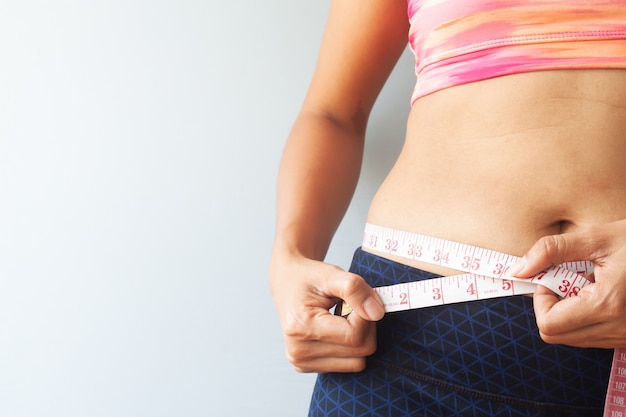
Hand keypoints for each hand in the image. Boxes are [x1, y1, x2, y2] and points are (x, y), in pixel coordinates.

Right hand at [269, 251, 384, 372]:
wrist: (286, 282)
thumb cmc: (307, 277)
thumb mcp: (331, 274)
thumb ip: (355, 289)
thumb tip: (377, 313)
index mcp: (301, 327)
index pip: (355, 335)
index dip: (366, 316)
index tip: (357, 299)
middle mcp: (298, 352)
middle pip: (360, 351)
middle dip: (364, 326)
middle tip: (349, 306)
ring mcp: (302, 363)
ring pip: (357, 362)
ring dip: (358, 338)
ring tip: (340, 317)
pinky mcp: (307, 367)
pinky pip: (348, 365)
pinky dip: (349, 346)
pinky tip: (334, 329)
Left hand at [509, 220, 625, 347]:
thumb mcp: (596, 237)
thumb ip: (550, 251)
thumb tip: (517, 269)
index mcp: (607, 306)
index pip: (548, 324)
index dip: (541, 299)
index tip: (552, 276)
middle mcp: (619, 329)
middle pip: (556, 336)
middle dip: (552, 307)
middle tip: (567, 279)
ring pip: (574, 338)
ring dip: (569, 312)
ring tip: (590, 283)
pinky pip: (594, 336)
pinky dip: (587, 317)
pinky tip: (602, 292)